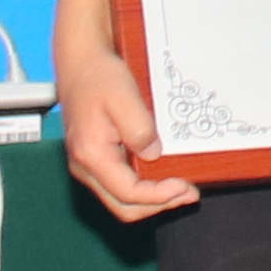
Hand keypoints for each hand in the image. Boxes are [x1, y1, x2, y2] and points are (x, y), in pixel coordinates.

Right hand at [59, 44, 190, 220]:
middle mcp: (85, 167)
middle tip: (189, 194)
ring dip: (153, 200)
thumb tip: (153, 154)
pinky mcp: (97, 161)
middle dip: (159, 205)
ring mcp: (89, 166)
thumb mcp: (124, 97)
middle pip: (123, 206)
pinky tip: (163, 177)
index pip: (127, 193)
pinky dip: (144, 189)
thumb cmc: (98, 77)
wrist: (81, 63)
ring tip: (181, 189)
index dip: (159, 196)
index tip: (184, 186)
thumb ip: (139, 129)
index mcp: (90, 155)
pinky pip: (121, 186)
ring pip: (121, 200)